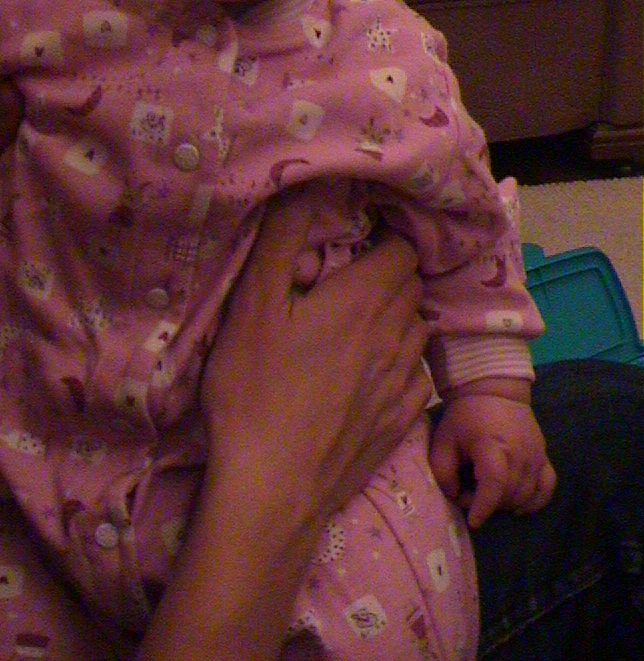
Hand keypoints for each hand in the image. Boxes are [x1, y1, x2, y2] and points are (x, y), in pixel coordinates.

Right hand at [202, 184, 430, 542]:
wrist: (272, 490)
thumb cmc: (254, 390)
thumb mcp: (254, 304)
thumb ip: (283, 238)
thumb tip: (308, 182)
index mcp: (365, 299)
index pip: (405, 247)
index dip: (385, 234)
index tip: (358, 235)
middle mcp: (397, 335)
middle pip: (412, 284)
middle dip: (389, 271)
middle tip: (348, 273)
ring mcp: (404, 382)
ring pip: (417, 327)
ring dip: (396, 314)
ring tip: (359, 319)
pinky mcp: (401, 422)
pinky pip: (416, 373)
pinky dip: (400, 359)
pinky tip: (369, 369)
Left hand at [429, 382, 556, 528]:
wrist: (494, 391)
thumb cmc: (465, 417)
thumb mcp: (444, 439)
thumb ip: (443, 471)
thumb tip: (455, 496)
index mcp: (492, 447)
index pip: (495, 484)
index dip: (483, 506)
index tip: (473, 521)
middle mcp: (520, 455)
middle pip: (508, 495)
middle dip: (487, 504)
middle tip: (469, 493)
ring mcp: (536, 457)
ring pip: (526, 496)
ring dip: (505, 503)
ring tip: (487, 494)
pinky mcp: (544, 458)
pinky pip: (547, 488)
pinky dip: (534, 502)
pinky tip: (517, 506)